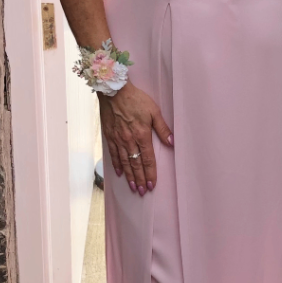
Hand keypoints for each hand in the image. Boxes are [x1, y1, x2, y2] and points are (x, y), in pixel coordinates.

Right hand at [99, 81, 173, 195]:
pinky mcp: (109, 135)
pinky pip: (113, 154)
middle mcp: (129, 140)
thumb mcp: (154, 110)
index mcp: (142, 134)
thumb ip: (162, 128)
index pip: (148, 159)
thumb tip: (172, 142)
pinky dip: (117, 165)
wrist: (114, 91)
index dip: (150, 173)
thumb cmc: (136, 99)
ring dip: (129, 176)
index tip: (152, 185)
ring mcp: (118, 139)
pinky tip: (119, 173)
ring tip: (133, 187)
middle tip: (143, 192)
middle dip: (140, 179)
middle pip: (136, 164)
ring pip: (124, 162)